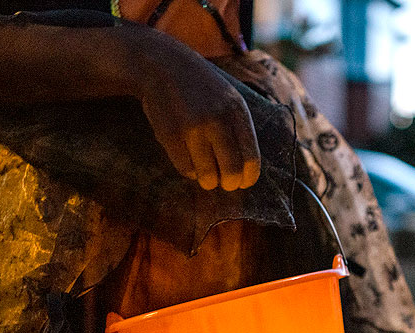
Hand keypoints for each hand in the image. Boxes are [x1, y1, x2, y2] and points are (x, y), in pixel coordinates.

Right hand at [138, 45, 260, 191]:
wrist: (163, 65)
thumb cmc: (201, 88)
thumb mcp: (229, 99)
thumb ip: (239, 129)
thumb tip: (246, 171)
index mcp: (237, 111)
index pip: (250, 158)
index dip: (248, 177)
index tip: (243, 183)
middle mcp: (217, 120)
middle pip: (231, 172)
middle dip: (229, 183)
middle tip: (225, 183)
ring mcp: (192, 128)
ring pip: (208, 176)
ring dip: (208, 180)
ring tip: (205, 173)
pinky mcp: (170, 135)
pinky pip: (185, 169)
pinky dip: (189, 171)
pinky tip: (188, 159)